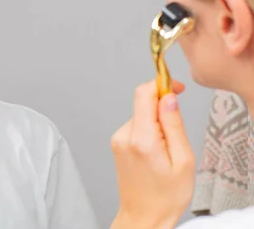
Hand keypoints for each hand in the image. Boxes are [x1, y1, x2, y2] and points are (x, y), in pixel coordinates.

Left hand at [110, 80, 194, 228]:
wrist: (144, 216)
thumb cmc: (165, 196)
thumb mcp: (183, 160)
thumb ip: (174, 125)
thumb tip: (169, 98)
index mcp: (141, 139)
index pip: (143, 94)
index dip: (161, 84)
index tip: (177, 87)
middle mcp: (124, 136)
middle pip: (143, 104)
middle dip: (162, 111)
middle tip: (175, 136)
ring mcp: (118, 139)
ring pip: (141, 116)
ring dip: (156, 124)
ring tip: (165, 151)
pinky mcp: (117, 143)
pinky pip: (136, 126)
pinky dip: (148, 132)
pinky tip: (155, 153)